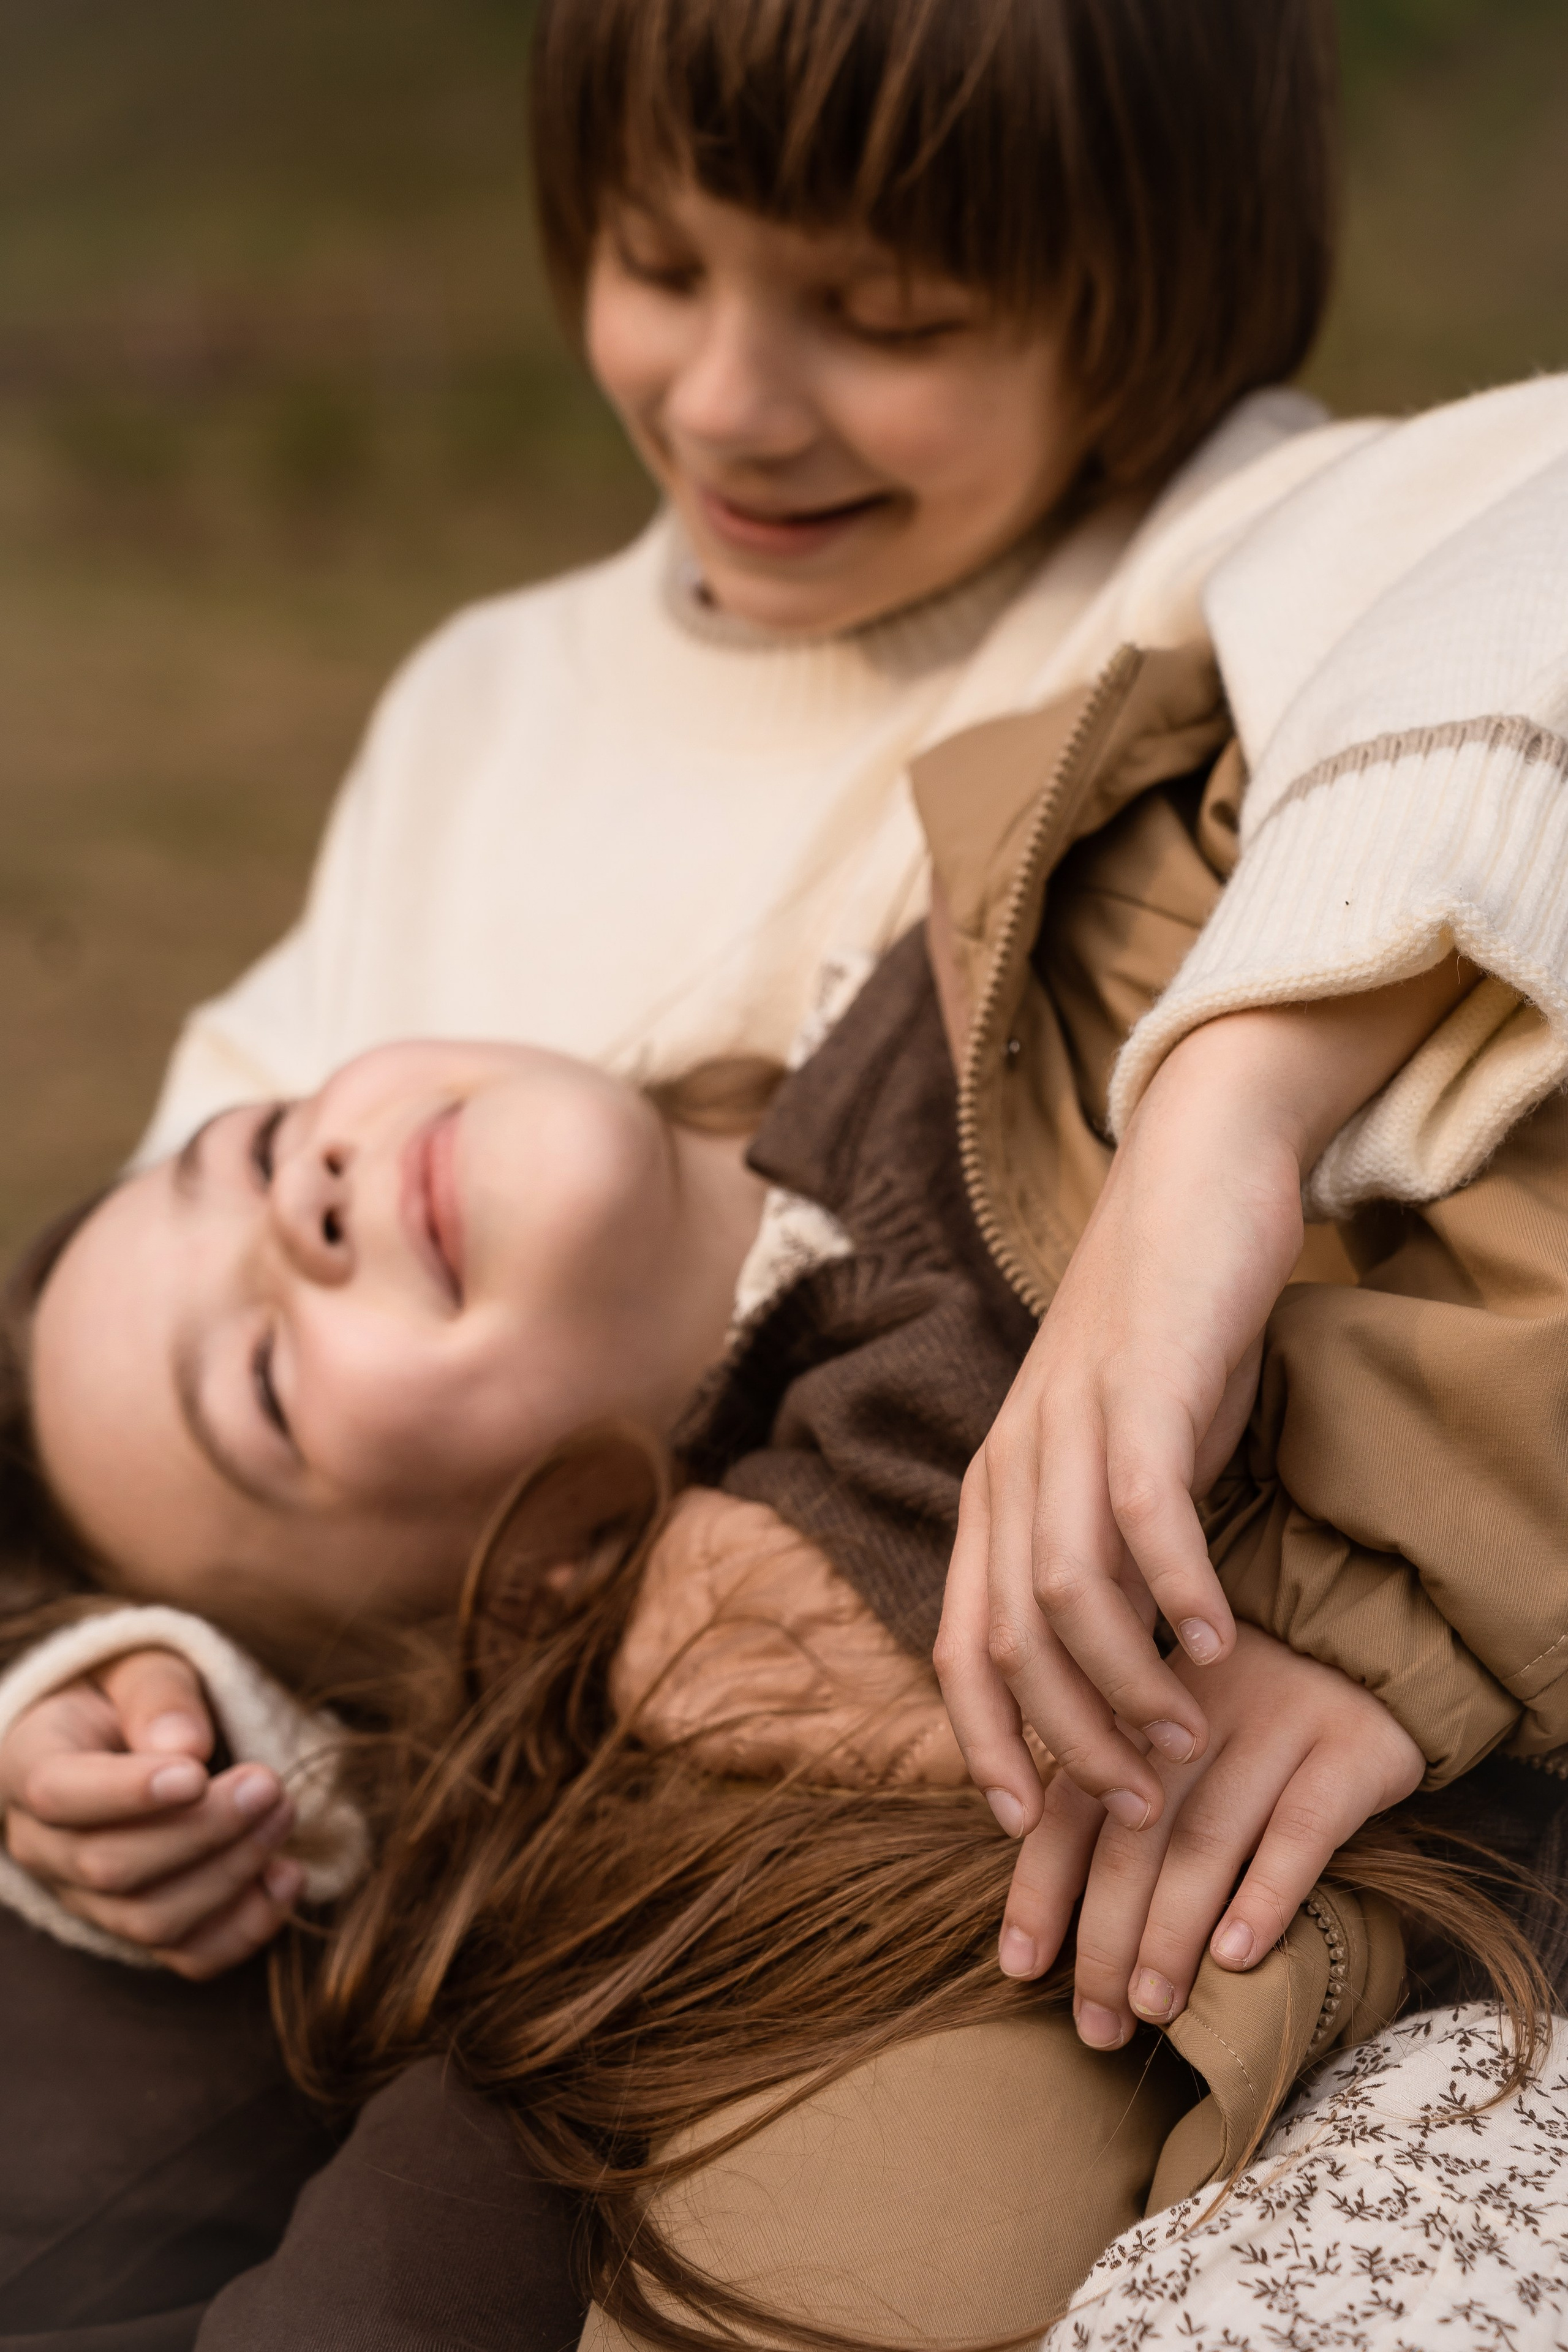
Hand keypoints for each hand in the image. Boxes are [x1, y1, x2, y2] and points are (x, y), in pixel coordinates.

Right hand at [0, 1647, 301, 1978]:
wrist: (126, 1737)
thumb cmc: (131, 1696)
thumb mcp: (140, 1668)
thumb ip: (158, 1697)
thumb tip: (186, 1747)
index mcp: (30, 1766)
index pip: (60, 1796)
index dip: (128, 1794)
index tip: (197, 1774)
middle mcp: (46, 1846)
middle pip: (111, 1868)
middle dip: (203, 1832)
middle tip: (269, 1786)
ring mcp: (88, 1899)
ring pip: (150, 1920)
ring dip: (231, 1873)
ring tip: (284, 1815)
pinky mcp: (139, 1927)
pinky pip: (187, 1956)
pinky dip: (246, 1928)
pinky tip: (287, 1877)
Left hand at [936, 968, 1474, 1834]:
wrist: (1190, 1184)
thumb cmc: (1160, 1335)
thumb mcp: (1116, 1455)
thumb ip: (1102, 1547)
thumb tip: (1116, 1661)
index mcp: (993, 1484)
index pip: (956, 1640)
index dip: (978, 1739)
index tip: (1023, 1821)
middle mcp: (1011, 1460)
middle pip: (1004, 1637)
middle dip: (1060, 1739)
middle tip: (1129, 1804)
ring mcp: (1067, 1421)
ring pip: (1065, 1593)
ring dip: (1121, 1684)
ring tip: (1181, 1739)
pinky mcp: (1139, 1387)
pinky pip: (1144, 1515)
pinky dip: (1176, 1593)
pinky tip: (1218, 1644)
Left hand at [991, 1623, 1422, 2047]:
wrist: (1372, 1646)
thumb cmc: (1253, 1725)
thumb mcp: (1177, 1743)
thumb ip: (1122, 1804)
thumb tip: (1056, 1930)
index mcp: (1140, 1710)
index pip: (1074, 1804)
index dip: (1041, 1887)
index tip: (1019, 1967)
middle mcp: (1196, 1713)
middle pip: (1134, 1833)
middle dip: (1105, 1935)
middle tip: (1097, 2023)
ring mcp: (1275, 1724)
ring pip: (1207, 1838)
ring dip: (1172, 1931)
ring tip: (1152, 2006)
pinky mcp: (1350, 1748)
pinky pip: (1301, 1828)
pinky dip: (1264, 1894)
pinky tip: (1236, 1957)